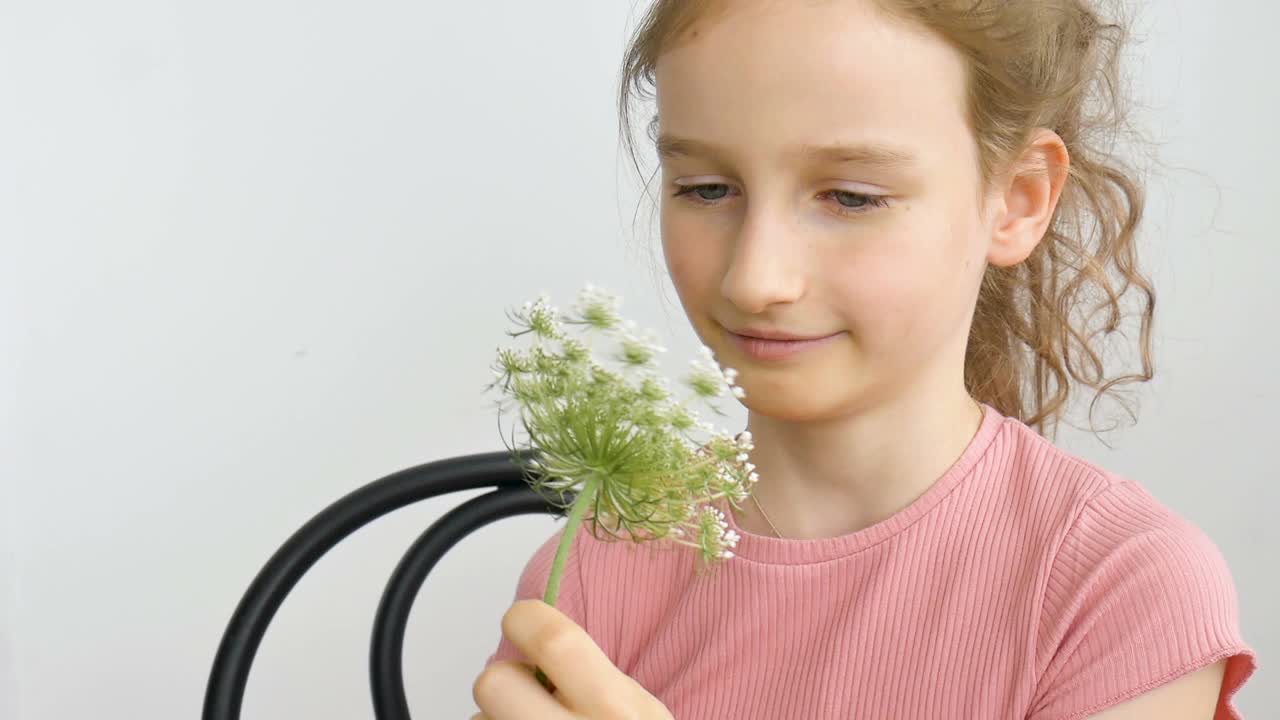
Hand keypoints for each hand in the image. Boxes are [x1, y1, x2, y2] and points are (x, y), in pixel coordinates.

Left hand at [471, 599, 673, 719]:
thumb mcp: (640, 708)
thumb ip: (596, 674)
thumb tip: (540, 636)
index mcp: (611, 708)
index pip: (552, 640)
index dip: (525, 619)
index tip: (523, 618)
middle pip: (493, 683)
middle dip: (503, 680)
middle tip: (527, 688)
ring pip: (479, 718)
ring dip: (498, 717)